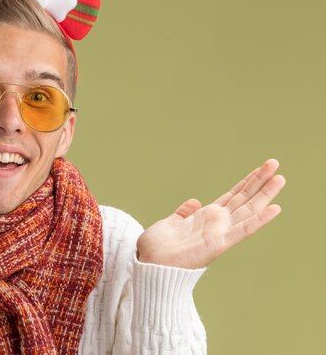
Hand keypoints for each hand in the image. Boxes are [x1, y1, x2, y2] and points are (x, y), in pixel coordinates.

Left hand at [136, 159, 284, 268]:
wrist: (150, 267)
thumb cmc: (157, 250)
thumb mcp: (170, 224)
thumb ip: (183, 213)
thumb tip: (194, 202)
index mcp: (206, 218)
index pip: (232, 196)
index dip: (246, 182)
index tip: (261, 168)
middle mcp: (217, 225)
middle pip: (244, 199)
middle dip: (260, 181)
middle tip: (275, 163)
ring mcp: (220, 234)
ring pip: (248, 210)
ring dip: (265, 195)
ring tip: (280, 178)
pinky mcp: (219, 244)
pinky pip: (242, 230)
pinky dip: (259, 220)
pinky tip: (274, 209)